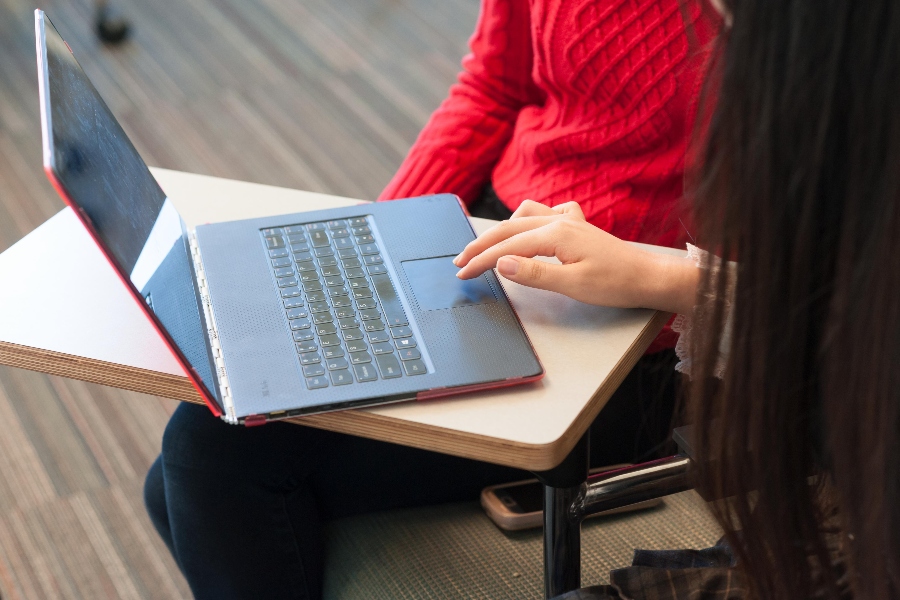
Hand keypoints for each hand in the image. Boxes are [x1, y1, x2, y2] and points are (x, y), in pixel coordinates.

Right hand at [454, 200, 697, 313]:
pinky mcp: (576, 226)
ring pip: (523, 216)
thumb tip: (501, 263)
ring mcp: (569, 220)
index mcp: (556, 234)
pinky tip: (526, 232)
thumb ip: (534, 273)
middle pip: (509, 228)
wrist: (648, 277)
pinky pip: (544, 213)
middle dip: (481, 245)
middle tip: (460, 262)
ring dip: (501, 229)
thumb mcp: (572, 285)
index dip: (482, 261)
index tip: (463, 273)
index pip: (507, 247)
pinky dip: (527, 219)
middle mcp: (560, 220)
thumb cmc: (615, 283)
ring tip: (486, 248)